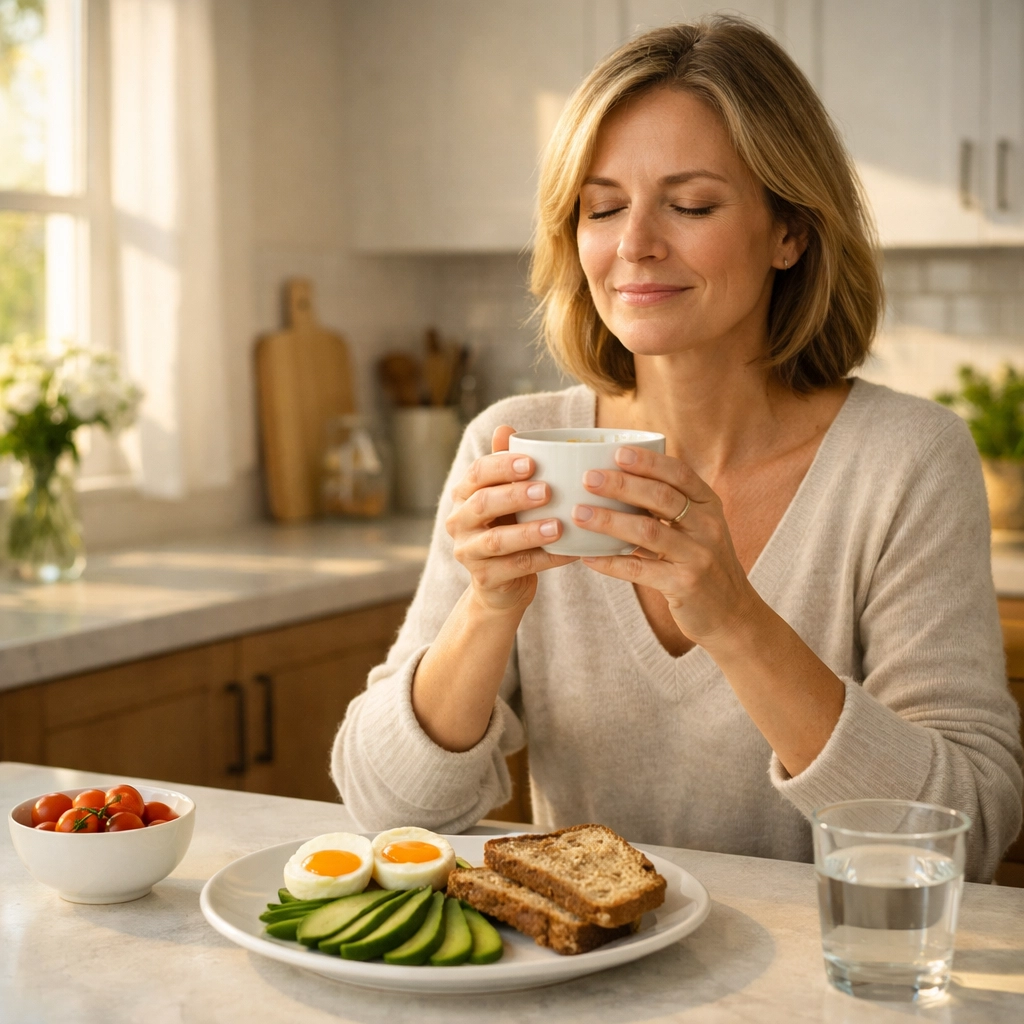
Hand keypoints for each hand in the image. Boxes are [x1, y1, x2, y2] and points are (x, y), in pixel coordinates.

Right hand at [447, 425, 576, 612]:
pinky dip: (546, 559)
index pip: (477, 473)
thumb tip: (506, 427)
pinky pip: (517, 568)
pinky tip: (570, 552)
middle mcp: (459, 522)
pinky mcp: (484, 579)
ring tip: (558, 526)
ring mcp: (468, 552)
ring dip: (529, 532)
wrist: (502, 584)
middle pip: (483, 504)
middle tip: (548, 490)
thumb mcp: (507, 496)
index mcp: (464, 495)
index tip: (533, 462)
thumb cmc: (509, 528)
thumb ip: (506, 466)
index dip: (503, 466)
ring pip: (497, 540)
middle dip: (515, 496)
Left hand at [572, 445, 758, 648]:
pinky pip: (640, 569)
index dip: (648, 462)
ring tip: (579, 514)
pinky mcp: (685, 585)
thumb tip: (617, 482)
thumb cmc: (704, 565)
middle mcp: (708, 527)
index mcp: (709, 506)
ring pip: (648, 531)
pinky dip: (611, 563)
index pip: (679, 474)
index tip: (616, 452)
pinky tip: (587, 557)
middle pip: (661, 497)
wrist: (733, 614)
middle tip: (588, 478)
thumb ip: (669, 508)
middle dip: (622, 485)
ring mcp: (698, 556)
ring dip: (609, 521)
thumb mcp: (698, 530)